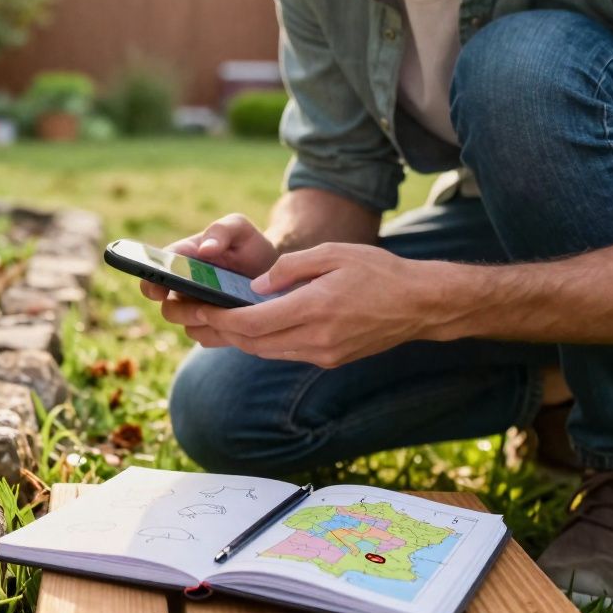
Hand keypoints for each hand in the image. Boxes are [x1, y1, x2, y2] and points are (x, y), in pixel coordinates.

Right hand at [139, 214, 279, 340]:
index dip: (151, 283)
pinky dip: (219, 335)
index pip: (154, 272)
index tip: (160, 291)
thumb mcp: (239, 229)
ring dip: (204, 325)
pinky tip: (238, 327)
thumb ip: (221, 231)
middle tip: (203, 310)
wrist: (272, 270)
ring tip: (227, 317)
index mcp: (181, 260)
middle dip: (183, 312)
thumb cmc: (249, 245)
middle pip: (168, 308)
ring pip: (187, 326)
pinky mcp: (211, 327)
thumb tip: (204, 249)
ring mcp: (195, 309)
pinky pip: (206, 338)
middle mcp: (182, 288)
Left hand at [191, 243, 452, 367]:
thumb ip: (291, 267)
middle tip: (192, 316)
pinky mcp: (329, 359)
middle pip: (252, 343)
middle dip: (219, 331)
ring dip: (236, 340)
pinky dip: (260, 343)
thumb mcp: (334, 254)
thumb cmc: (379, 272)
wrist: (421, 305)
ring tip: (210, 324)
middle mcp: (316, 339)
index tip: (198, 307)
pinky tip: (247, 329)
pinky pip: (283, 353)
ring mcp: (322, 354)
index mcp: (315, 309)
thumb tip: (256, 284)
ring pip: (265, 352)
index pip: (253, 322)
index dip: (220, 318)